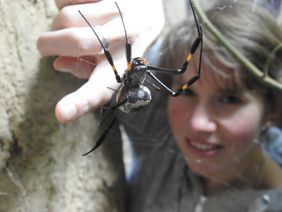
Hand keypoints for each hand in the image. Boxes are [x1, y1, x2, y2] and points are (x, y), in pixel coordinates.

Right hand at [37, 0, 164, 122]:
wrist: (149, 5)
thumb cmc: (125, 39)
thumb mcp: (110, 61)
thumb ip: (84, 69)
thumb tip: (57, 64)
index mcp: (124, 65)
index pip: (102, 87)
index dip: (81, 102)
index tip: (61, 114)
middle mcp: (125, 39)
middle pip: (73, 41)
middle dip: (48, 43)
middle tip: (45, 45)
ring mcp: (121, 11)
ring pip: (66, 16)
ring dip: (58, 22)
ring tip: (73, 25)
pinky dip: (66, 2)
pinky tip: (83, 7)